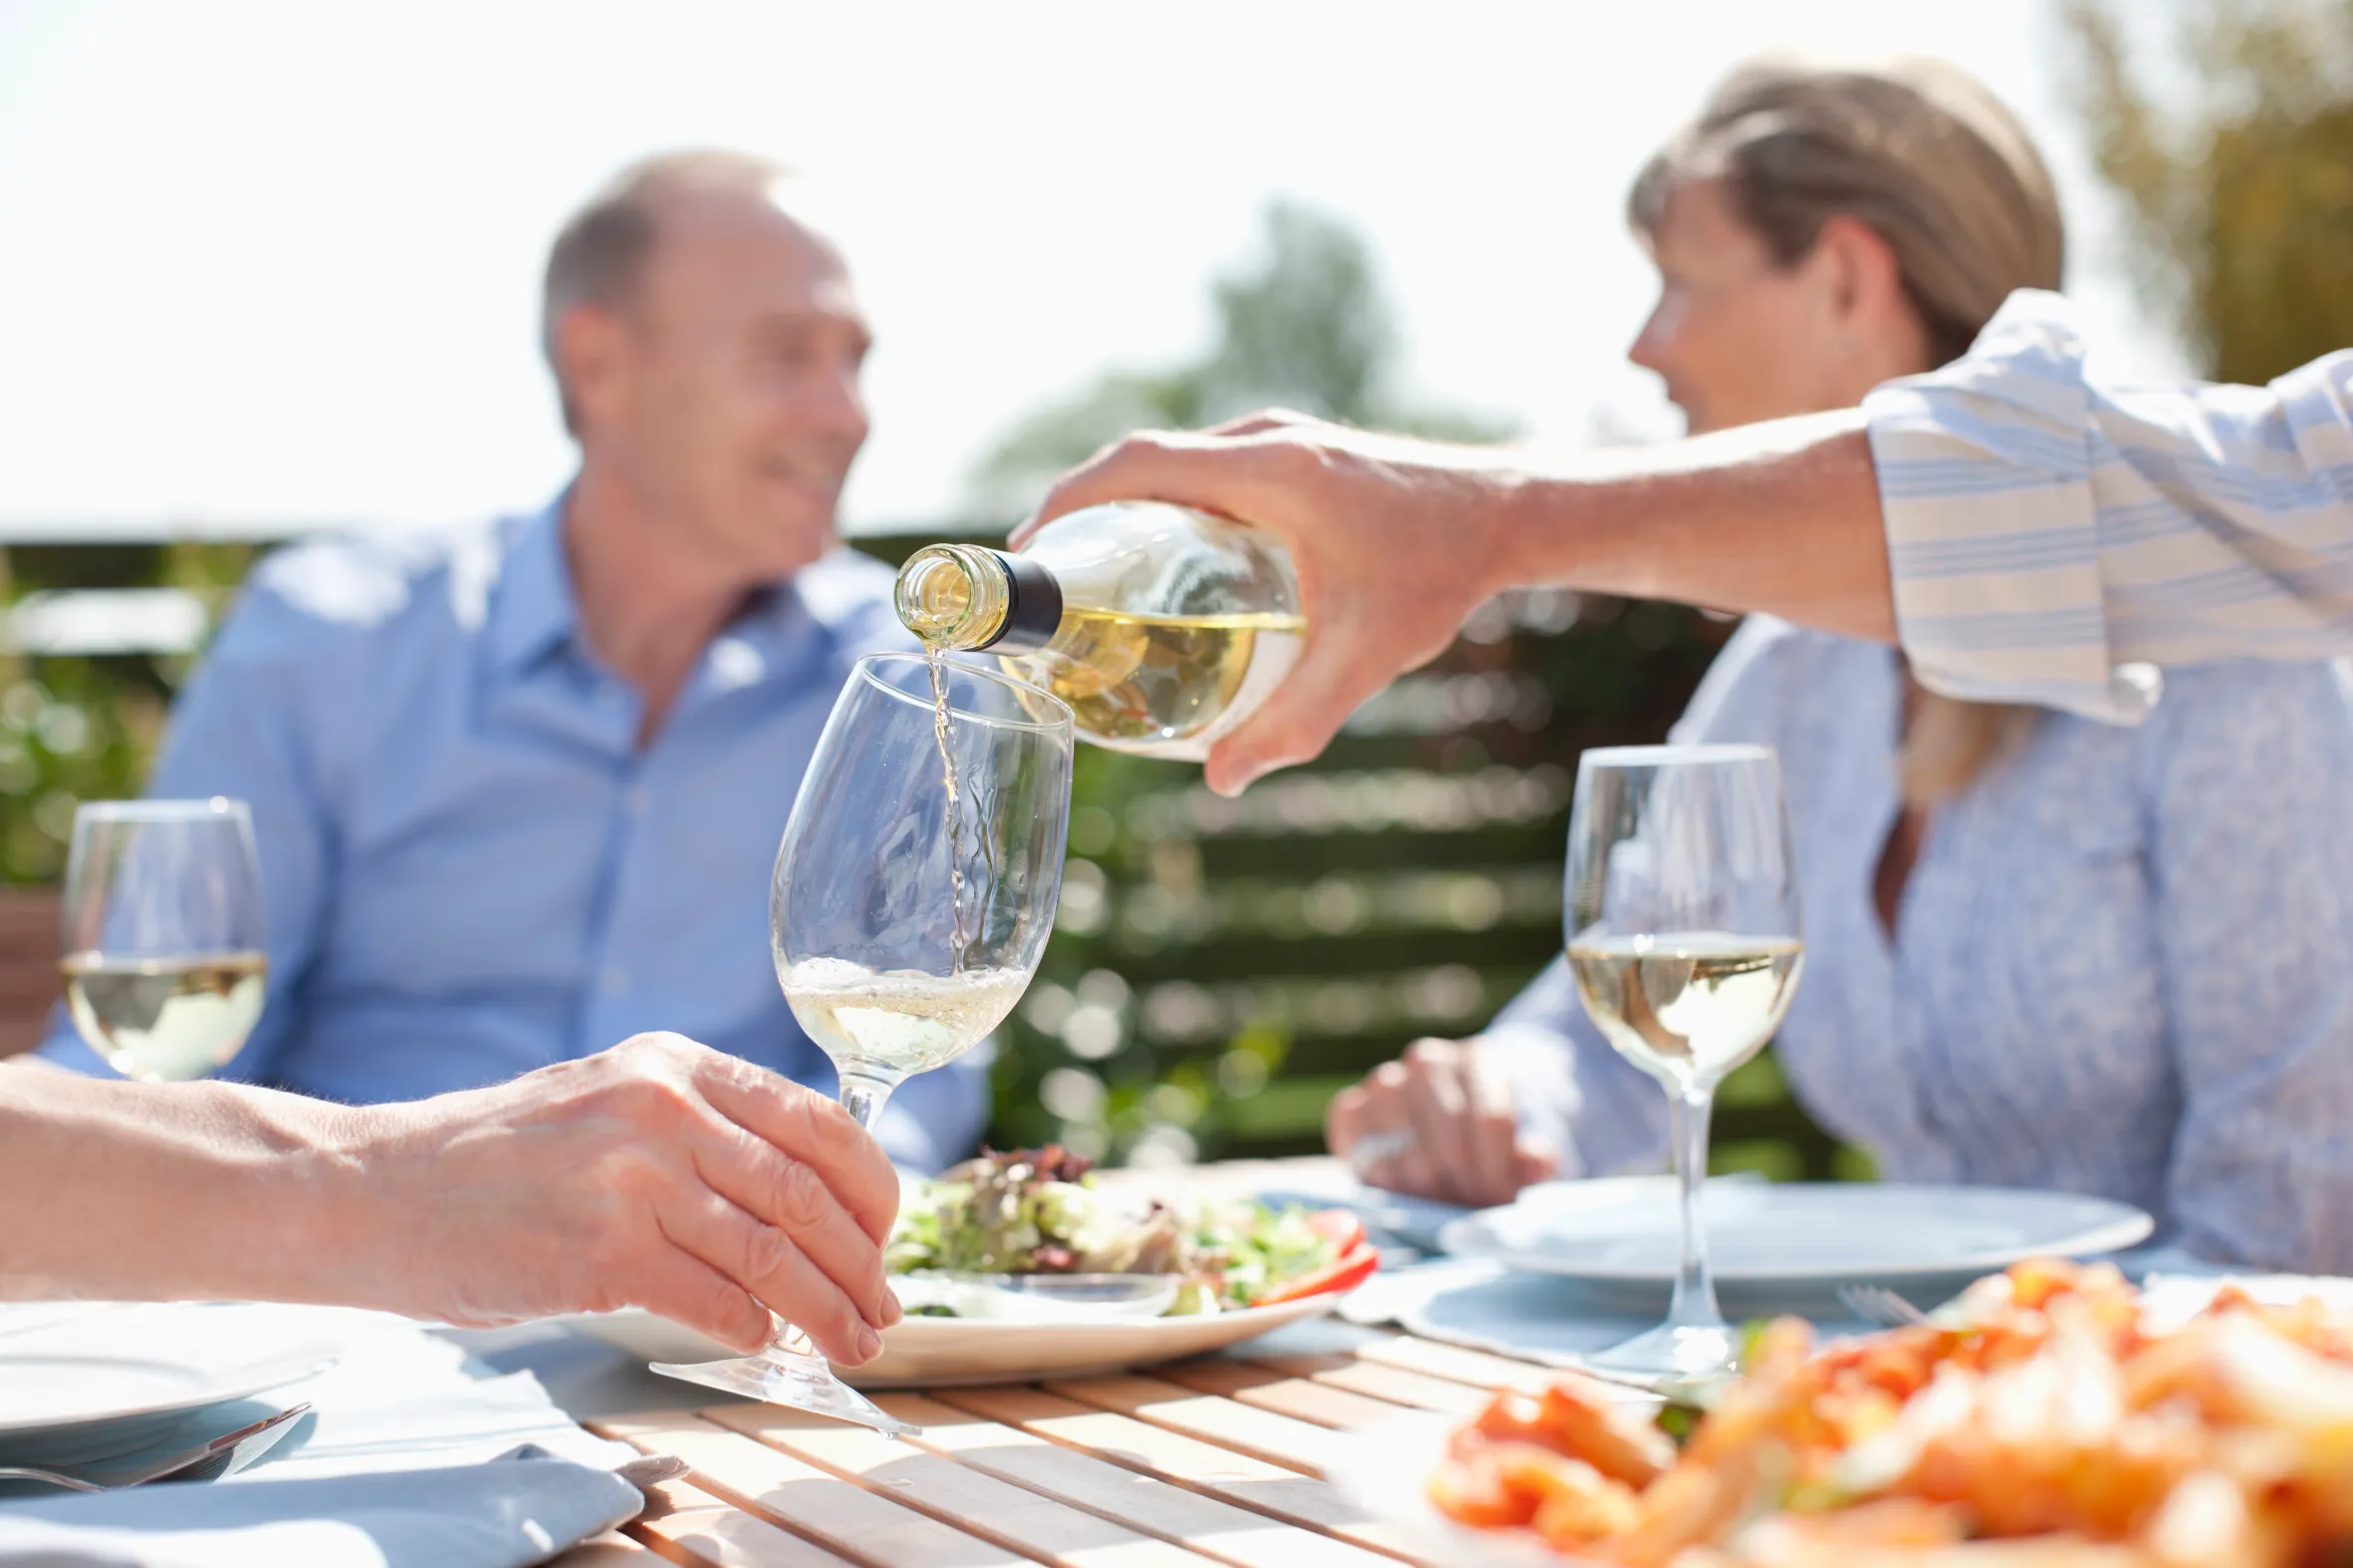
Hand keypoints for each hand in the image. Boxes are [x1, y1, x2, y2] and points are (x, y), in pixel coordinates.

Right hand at [337, 1033, 901, 1364]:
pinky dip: (754, 1331)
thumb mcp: (611, 1099)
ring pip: (772, 1254)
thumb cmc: (498, 1158)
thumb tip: (808, 1197)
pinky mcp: (598, 1252)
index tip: (884, 1236)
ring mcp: (630, 1179)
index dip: (874, 1189)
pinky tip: (767, 1346)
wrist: (373, 1188)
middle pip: (807, 1194)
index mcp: (677, 1064)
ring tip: (852, 1343)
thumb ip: (702, 1129)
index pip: (819, 1122)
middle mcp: (662, 1108)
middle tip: (882, 1310)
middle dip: (861, 1263)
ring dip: (826, 1311)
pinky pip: (712, 1301)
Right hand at [1020, 411, 1527, 795]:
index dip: (1068, 502)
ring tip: (1090, 580)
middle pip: (1140, 463)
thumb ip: (1295, 720)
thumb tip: (1224, 781)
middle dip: (1081, 516)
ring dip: (1122, 510)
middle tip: (1048, 586)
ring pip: (1172, 466)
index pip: (1136, 465)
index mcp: (1268, 470)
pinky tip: (1163, 566)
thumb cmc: (1441, 573)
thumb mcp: (1366, 656)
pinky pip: (1204, 471)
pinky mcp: (1293, 454)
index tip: (1027, 552)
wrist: (1512, 513)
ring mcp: (1278, 440)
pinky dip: (1165, 507)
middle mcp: (1263, 440)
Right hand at [1327, 1037, 1556, 1207]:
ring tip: (1442, 1198)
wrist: (1441, 1125)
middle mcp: (1428, 1059)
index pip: (1491, 1120)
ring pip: (1406, 1159)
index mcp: (1479, 1058)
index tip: (1501, 1198)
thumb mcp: (1521, 1149)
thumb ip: (1533, 1160)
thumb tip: (1537, 1160)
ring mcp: (1384, 1081)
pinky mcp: (1350, 1108)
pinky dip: (1385, 1182)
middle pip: (1449, 1143)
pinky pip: (1364, 1157)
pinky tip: (1405, 1188)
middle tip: (1472, 1206)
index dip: (1498, 1170)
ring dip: (1427, 1192)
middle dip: (1465, 1186)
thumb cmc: (1487, 1143)